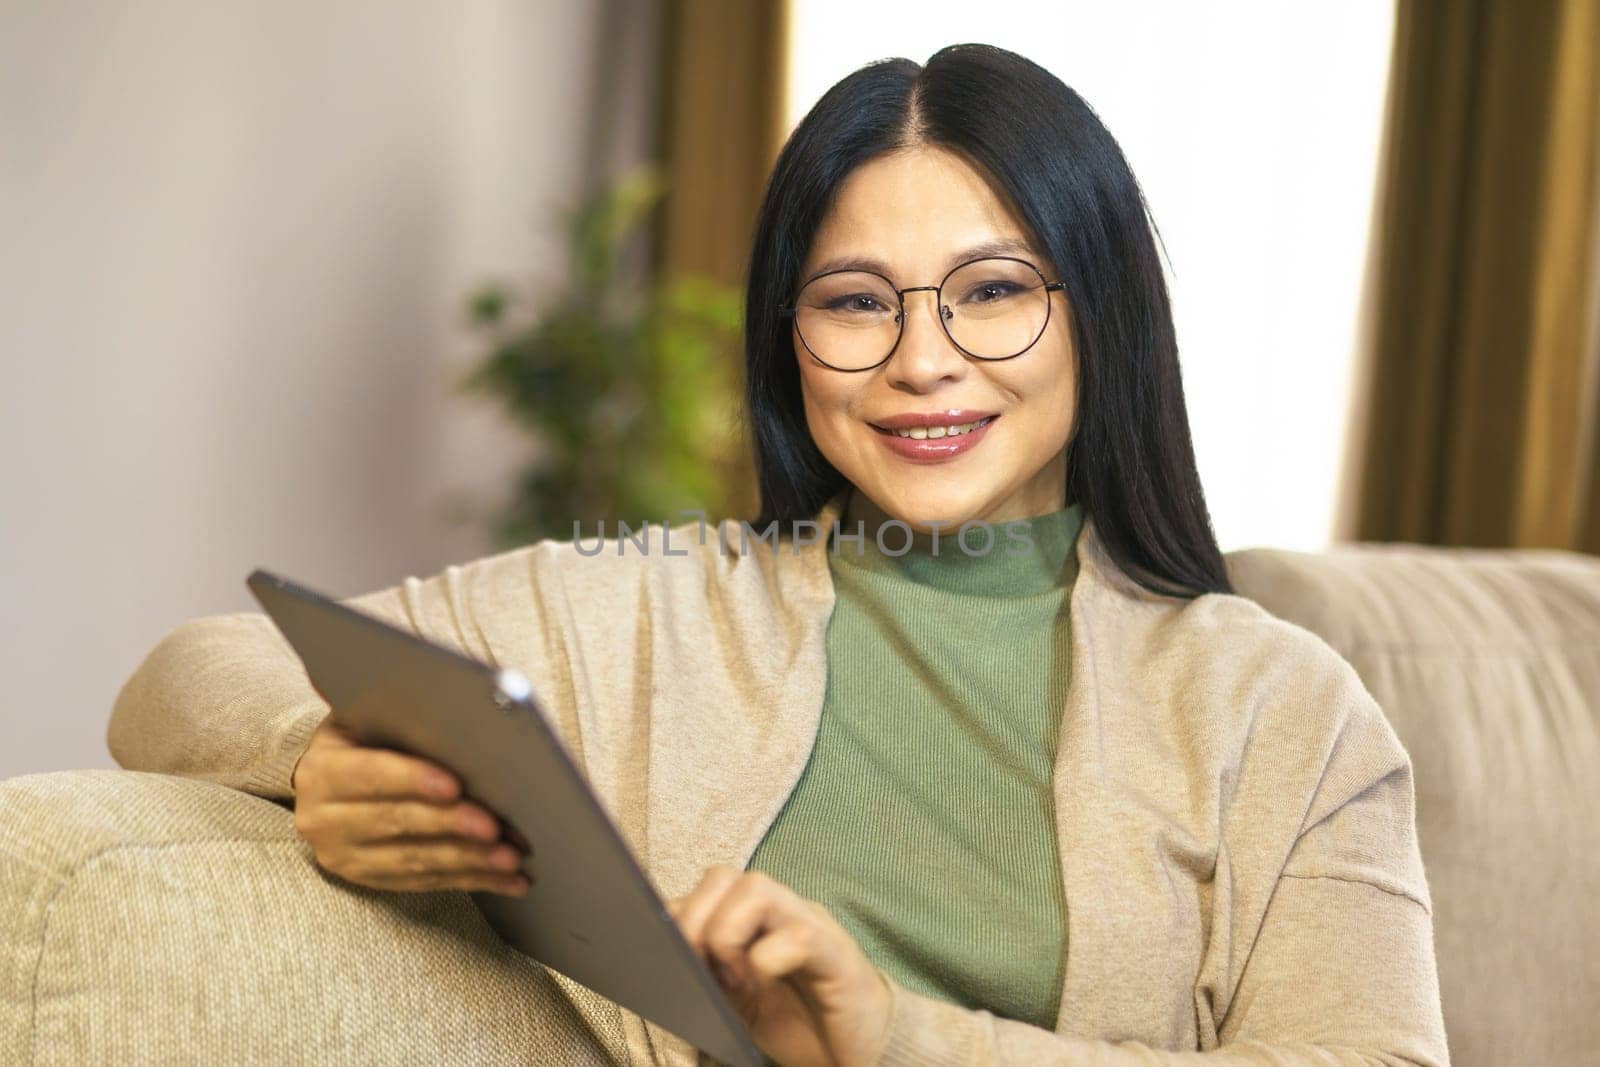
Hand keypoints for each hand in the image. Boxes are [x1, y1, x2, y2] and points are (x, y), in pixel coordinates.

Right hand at [290, 715, 532, 896]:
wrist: (323, 785)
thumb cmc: (361, 740)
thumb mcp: (363, 720)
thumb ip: (399, 716)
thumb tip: (455, 698)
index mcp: (323, 772)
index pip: (370, 775)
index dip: (413, 780)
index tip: (455, 786)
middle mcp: (325, 820)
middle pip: (397, 822)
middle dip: (451, 824)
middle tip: (494, 827)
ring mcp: (346, 856)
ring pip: (415, 860)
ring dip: (468, 860)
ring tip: (509, 858)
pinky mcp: (370, 880)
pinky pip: (426, 882)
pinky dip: (471, 880)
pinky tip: (507, 880)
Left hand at [667, 865, 892, 1066]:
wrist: (865, 1052)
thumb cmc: (805, 1023)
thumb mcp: (742, 1001)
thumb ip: (710, 973)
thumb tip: (663, 958)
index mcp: (757, 919)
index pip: (706, 887)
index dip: (677, 915)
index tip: (668, 958)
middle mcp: (783, 910)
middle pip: (724, 876)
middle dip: (694, 920)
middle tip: (697, 967)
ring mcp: (811, 924)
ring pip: (757, 887)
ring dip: (726, 933)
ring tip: (732, 978)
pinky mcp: (835, 952)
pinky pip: (795, 935)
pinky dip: (765, 962)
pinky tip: (763, 989)